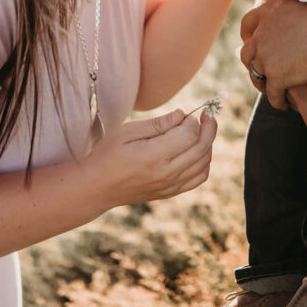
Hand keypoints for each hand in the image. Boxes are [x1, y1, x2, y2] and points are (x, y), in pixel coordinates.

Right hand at [87, 108, 215, 207]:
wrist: (97, 187)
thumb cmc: (108, 155)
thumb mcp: (127, 131)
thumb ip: (158, 124)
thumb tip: (182, 115)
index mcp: (154, 156)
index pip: (190, 135)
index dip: (192, 121)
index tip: (185, 114)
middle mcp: (166, 173)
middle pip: (202, 148)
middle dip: (209, 128)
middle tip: (206, 114)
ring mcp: (170, 185)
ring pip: (204, 163)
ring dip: (208, 143)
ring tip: (202, 130)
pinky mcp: (171, 192)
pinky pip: (199, 177)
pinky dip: (205, 162)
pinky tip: (198, 150)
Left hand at [239, 0, 306, 114]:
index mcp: (268, 14)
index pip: (248, 22)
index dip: (247, 32)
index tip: (248, 38)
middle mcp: (261, 36)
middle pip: (247, 52)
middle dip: (251, 61)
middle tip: (259, 67)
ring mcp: (266, 58)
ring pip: (256, 75)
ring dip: (262, 83)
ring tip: (270, 89)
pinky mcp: (276, 77)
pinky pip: (272, 93)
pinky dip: (277, 99)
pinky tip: (283, 103)